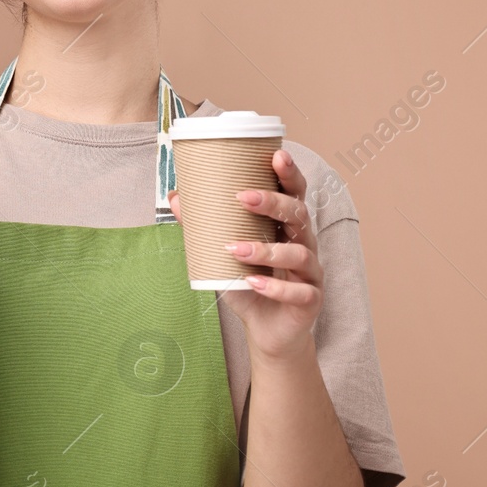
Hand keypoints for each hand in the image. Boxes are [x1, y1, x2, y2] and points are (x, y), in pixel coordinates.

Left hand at [169, 148, 322, 359]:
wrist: (266, 331)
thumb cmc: (248, 284)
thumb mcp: (222, 255)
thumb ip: (204, 227)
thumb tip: (176, 196)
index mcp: (287, 227)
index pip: (294, 193)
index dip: (290, 173)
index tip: (277, 154)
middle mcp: (304, 244)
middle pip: (299, 215)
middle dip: (272, 203)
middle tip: (243, 197)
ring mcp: (311, 272)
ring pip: (299, 253)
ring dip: (266, 250)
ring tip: (236, 249)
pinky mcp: (311, 300)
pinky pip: (298, 291)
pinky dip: (276, 287)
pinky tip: (253, 283)